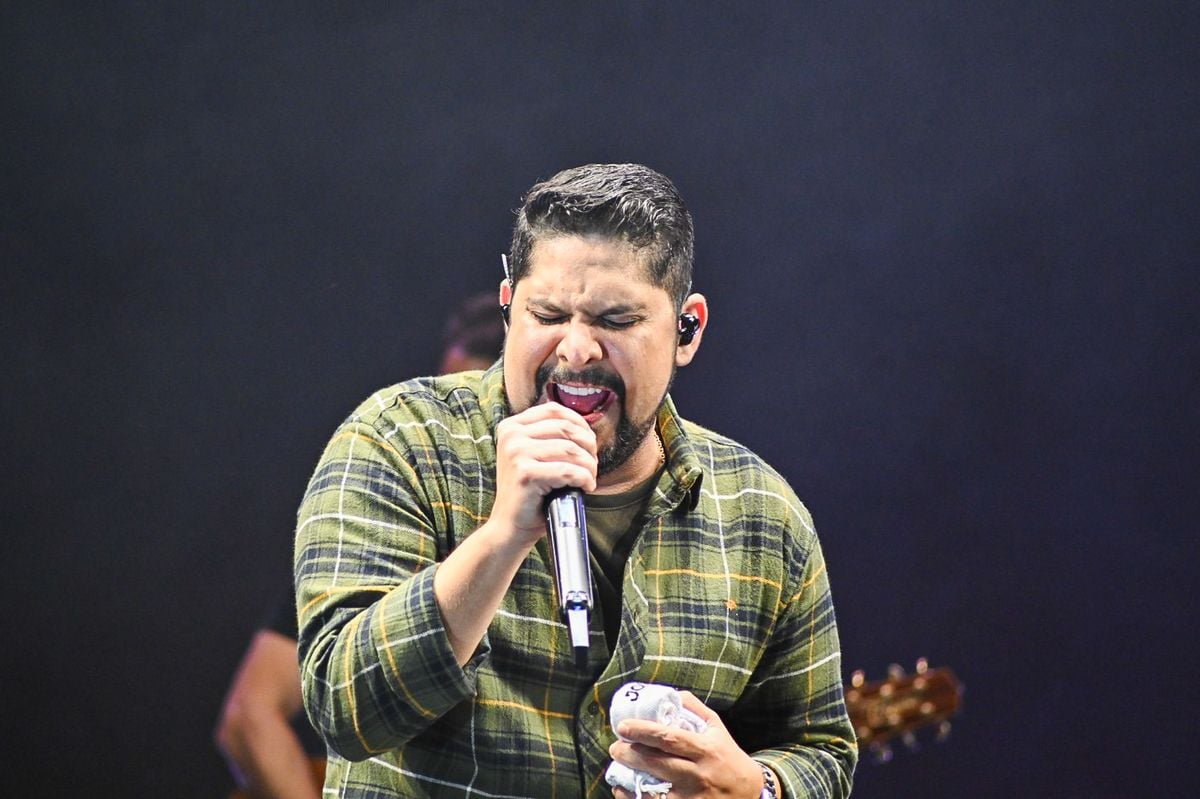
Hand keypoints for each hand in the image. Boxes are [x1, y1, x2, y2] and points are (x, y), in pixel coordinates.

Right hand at [489, 402, 596, 545]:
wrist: (510, 527)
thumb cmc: (530, 494)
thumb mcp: (534, 456)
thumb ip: (551, 437)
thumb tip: (587, 428)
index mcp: (512, 426)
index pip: (554, 409)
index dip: (579, 423)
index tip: (589, 443)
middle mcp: (511, 435)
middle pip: (565, 428)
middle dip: (588, 446)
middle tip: (592, 465)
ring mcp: (516, 453)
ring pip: (570, 449)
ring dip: (589, 466)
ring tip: (589, 478)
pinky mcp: (525, 473)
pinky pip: (568, 471)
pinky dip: (584, 479)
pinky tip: (585, 487)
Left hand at [608, 692, 764, 798]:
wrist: (751, 795)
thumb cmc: (729, 758)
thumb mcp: (718, 730)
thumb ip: (695, 710)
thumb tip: (670, 694)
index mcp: (705, 749)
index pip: (669, 738)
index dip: (643, 731)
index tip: (623, 727)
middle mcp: (698, 774)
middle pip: (656, 763)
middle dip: (629, 754)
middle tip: (616, 747)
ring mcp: (691, 797)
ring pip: (652, 789)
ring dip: (629, 779)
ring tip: (619, 769)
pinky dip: (635, 798)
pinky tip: (626, 791)